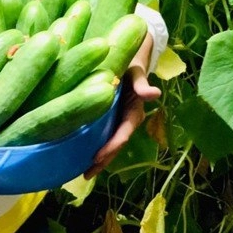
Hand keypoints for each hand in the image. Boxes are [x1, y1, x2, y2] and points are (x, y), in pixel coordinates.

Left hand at [84, 37, 160, 178]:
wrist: (129, 59)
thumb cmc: (132, 65)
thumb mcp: (137, 72)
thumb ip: (142, 84)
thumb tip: (154, 93)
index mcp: (134, 112)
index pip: (123, 133)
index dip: (112, 146)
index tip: (97, 157)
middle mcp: (126, 121)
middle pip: (115, 145)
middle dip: (103, 161)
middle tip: (86, 173)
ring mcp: (117, 121)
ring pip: (109, 144)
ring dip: (98, 159)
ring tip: (82, 172)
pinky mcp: (109, 118)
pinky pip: (102, 135)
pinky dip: (93, 146)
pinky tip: (78, 154)